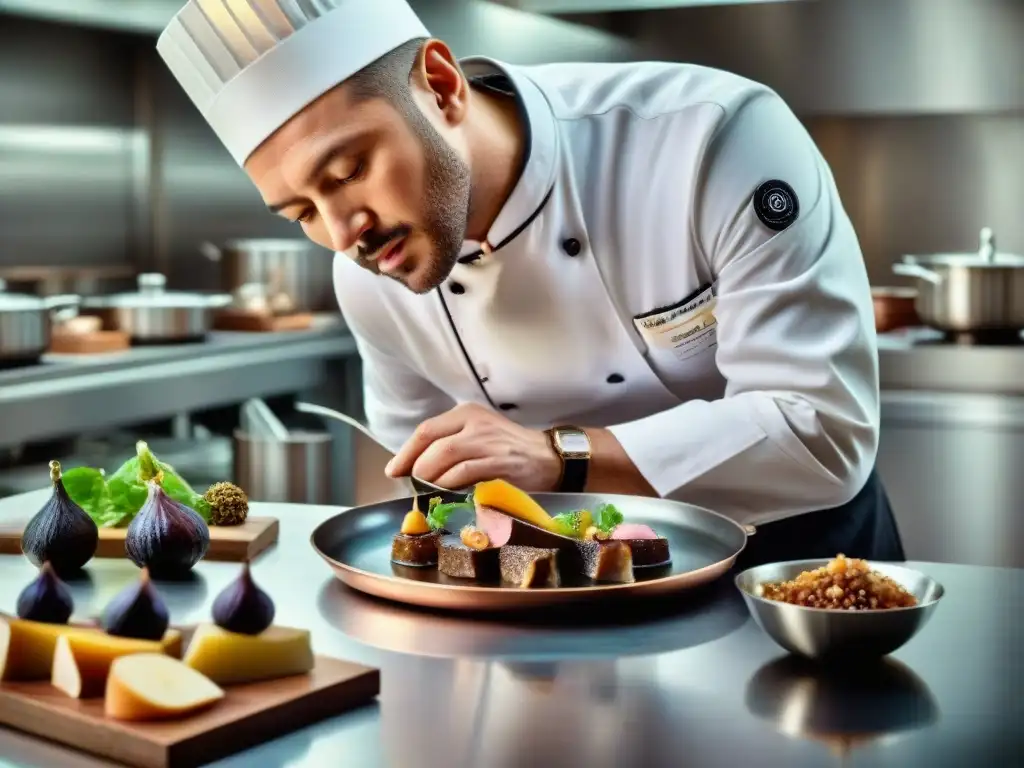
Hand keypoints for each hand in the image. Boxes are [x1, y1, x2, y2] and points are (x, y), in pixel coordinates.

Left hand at [385, 402, 562, 491]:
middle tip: (410, 485)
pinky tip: (445, 495)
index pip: (426, 430)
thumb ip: (449, 443)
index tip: (394, 470)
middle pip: (431, 442)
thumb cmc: (506, 449)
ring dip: (429, 478)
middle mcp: (475, 422)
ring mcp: (487, 441)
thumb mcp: (477, 434)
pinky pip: (463, 473)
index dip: (405, 452)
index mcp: (467, 412)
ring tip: (426, 492)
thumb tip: (412, 466)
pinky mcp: (498, 462)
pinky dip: (449, 486)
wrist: (547, 458)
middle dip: (414, 467)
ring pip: (444, 456)